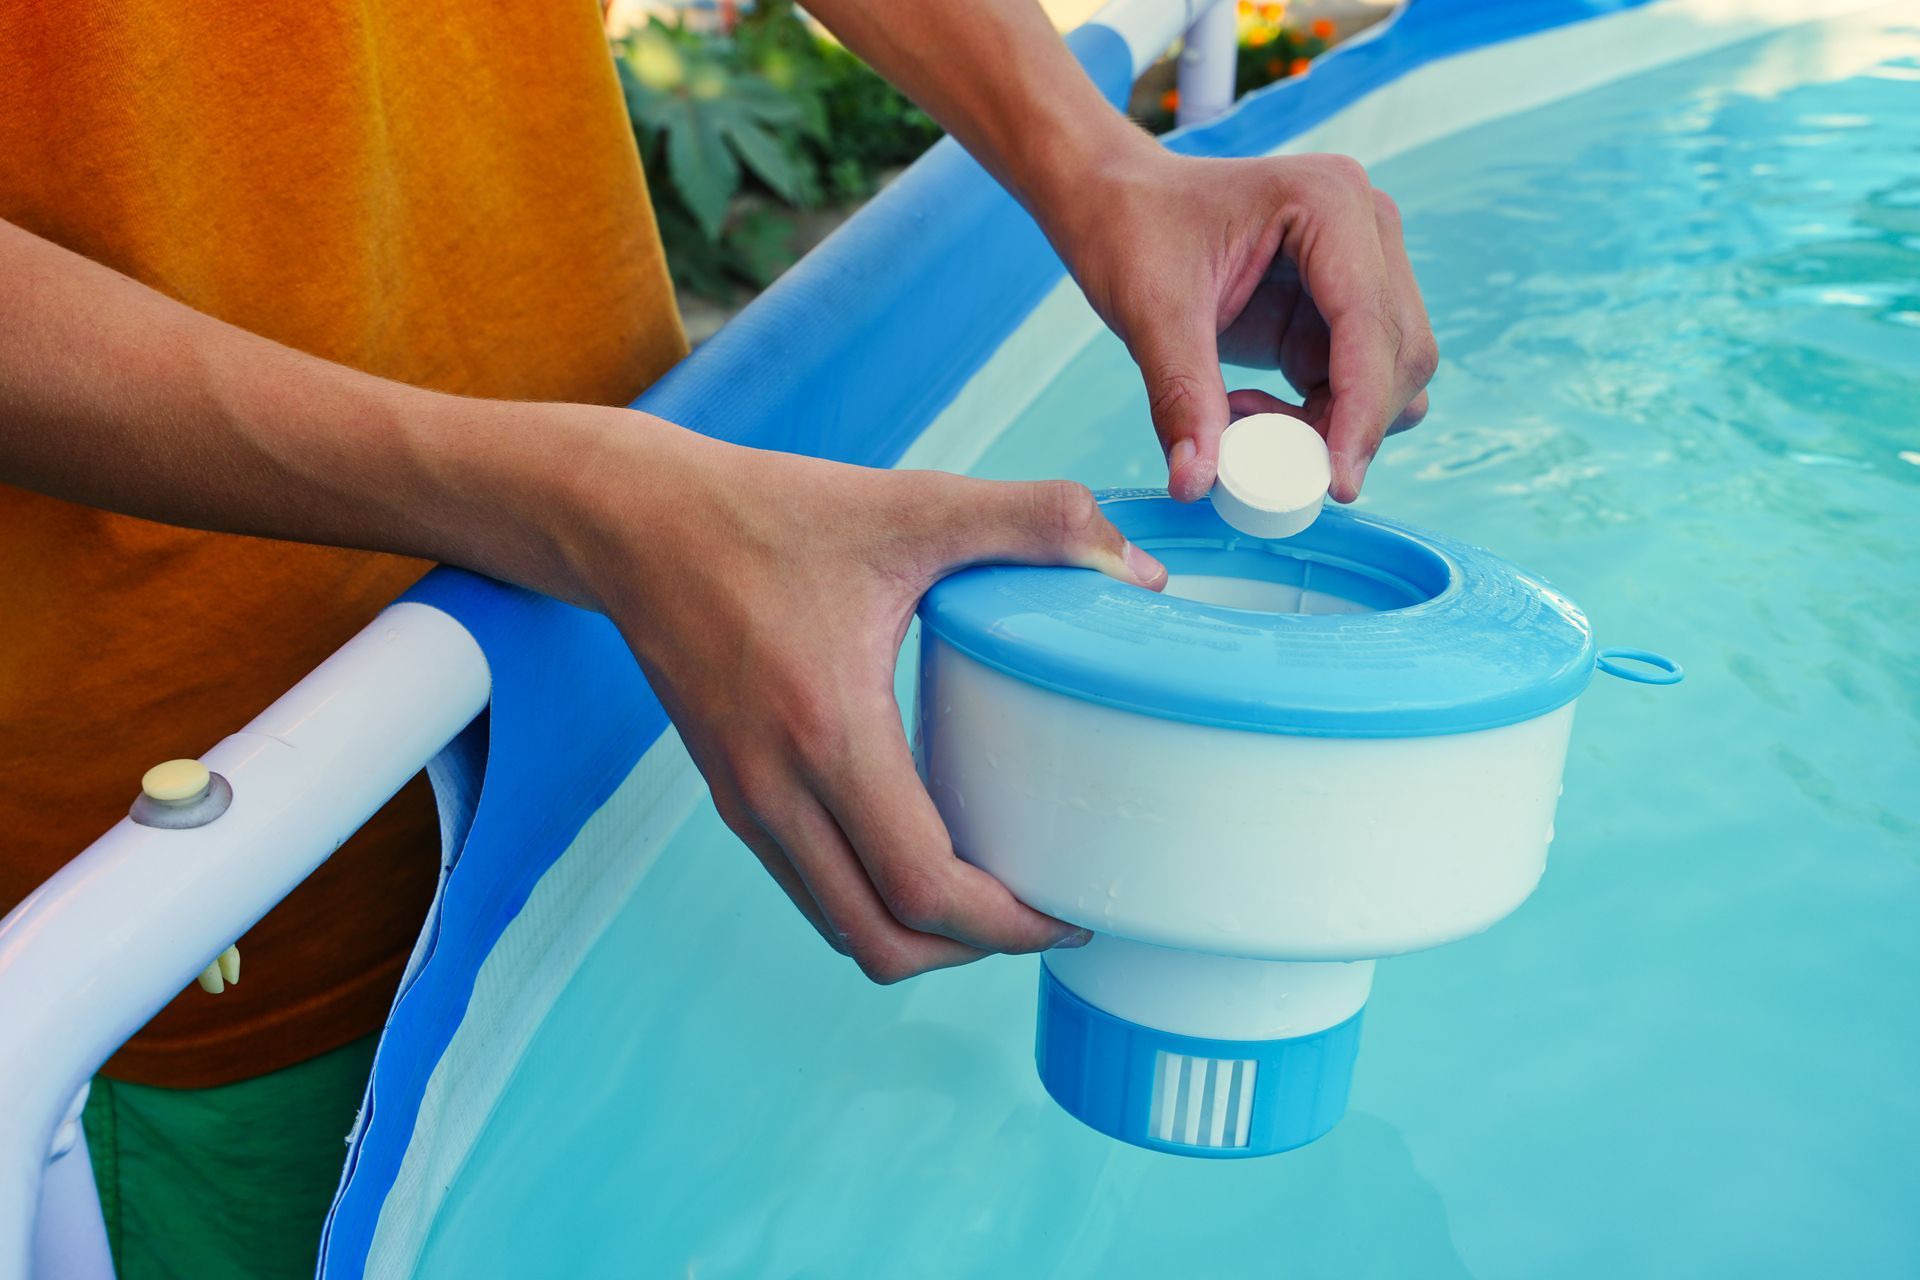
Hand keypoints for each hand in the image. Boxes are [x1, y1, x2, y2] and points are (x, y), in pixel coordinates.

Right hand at [560, 422, 1167, 981]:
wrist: (635, 520)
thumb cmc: (765, 513)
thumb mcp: (908, 505)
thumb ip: (1032, 521)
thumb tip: (1133, 567)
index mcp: (830, 736)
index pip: (924, 890)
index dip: (1008, 926)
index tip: (1071, 914)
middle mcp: (779, 792)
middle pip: (884, 941)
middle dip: (973, 951)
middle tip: (1043, 914)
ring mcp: (747, 803)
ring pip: (841, 926)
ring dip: (919, 935)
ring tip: (992, 896)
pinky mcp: (732, 794)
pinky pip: (810, 887)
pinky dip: (871, 900)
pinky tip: (921, 849)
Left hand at [1042, 145, 1437, 503]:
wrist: (1116, 204)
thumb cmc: (1131, 232)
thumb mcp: (1150, 313)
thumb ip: (1181, 397)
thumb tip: (1195, 484)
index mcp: (1329, 202)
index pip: (1370, 323)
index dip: (1361, 410)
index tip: (1338, 484)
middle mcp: (1366, 228)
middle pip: (1402, 354)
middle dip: (1348, 424)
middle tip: (1265, 461)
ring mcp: (1363, 268)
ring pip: (1391, 377)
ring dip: (1332, 423)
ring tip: (1240, 418)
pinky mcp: (1341, 310)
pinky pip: (1356, 386)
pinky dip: (1315, 418)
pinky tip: (1243, 408)